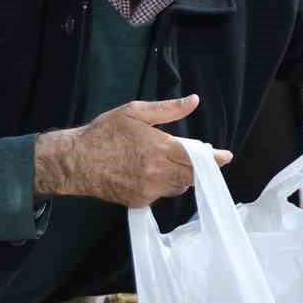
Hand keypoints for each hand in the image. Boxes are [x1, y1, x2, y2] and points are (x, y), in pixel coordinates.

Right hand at [33, 95, 231, 206]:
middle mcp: (157, 172)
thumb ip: (168, 109)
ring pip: (178, 186)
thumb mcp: (135, 112)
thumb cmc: (104, 133)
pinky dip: (163, 184)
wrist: (75, 161)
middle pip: (191, 175)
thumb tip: (193, 101)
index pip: (195, 156)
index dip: (213, 158)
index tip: (226, 156)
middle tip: (198, 158)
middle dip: (198, 168)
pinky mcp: (140, 202)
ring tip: (168, 162)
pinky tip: (151, 172)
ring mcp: (149, 190)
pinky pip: (162, 194)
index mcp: (159, 148)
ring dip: (181, 176)